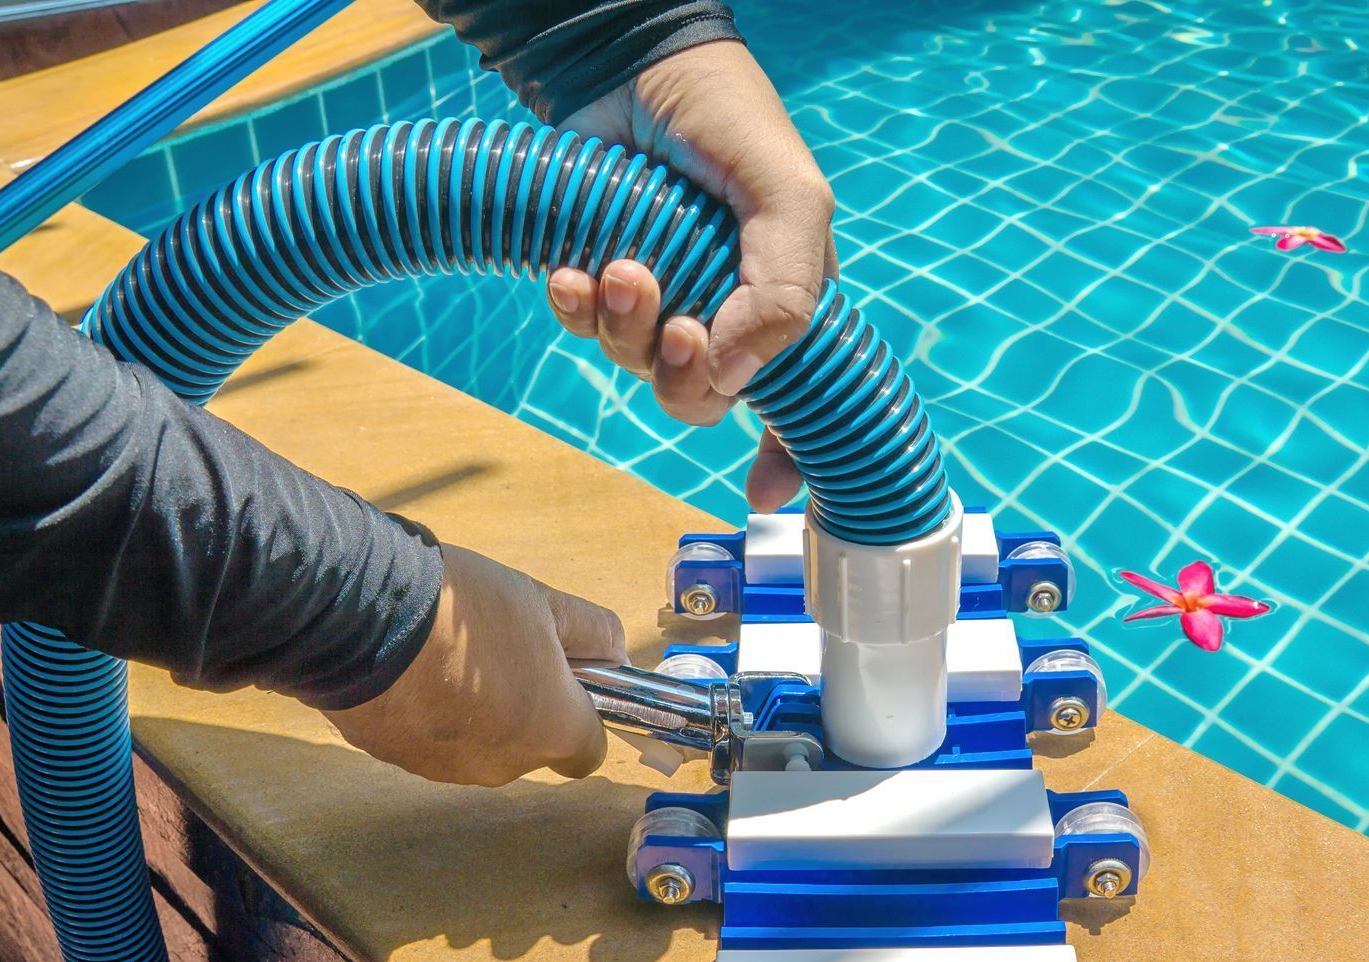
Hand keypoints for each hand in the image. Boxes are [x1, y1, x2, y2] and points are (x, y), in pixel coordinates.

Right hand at [323, 544, 626, 785]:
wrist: (360, 616)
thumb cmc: (466, 610)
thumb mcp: (542, 602)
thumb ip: (591, 632)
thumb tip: (613, 652)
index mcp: (551, 732)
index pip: (589, 753)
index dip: (583, 719)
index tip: (566, 683)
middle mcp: (503, 766)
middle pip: (529, 747)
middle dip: (525, 709)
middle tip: (501, 653)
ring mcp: (444, 769)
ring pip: (476, 747)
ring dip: (473, 714)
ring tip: (446, 656)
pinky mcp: (392, 759)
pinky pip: (426, 740)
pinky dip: (426, 715)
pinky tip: (409, 669)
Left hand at [546, 39, 834, 512]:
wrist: (629, 61)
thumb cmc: (727, 119)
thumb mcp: (787, 197)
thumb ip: (786, 292)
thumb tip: (736, 378)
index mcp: (784, 299)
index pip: (800, 401)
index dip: (785, 456)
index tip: (760, 493)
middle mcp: (724, 306)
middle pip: (702, 395)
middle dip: (679, 373)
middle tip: (672, 324)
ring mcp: (662, 294)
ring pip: (639, 364)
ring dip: (624, 328)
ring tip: (618, 267)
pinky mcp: (600, 274)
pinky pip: (582, 328)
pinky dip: (573, 309)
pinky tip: (568, 273)